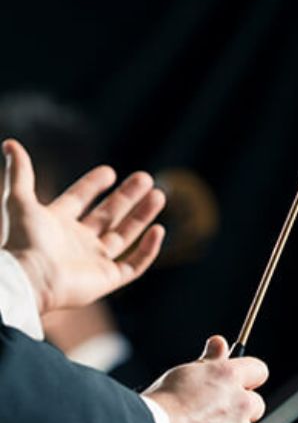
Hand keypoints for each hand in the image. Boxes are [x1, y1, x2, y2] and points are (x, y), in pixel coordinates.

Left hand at [2, 139, 164, 313]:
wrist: (31, 278)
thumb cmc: (23, 242)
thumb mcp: (20, 201)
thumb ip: (20, 173)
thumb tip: (10, 143)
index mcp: (58, 225)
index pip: (80, 200)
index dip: (93, 185)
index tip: (110, 171)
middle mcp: (78, 242)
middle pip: (109, 215)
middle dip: (128, 197)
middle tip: (145, 178)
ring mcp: (94, 261)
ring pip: (125, 236)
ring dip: (142, 216)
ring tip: (159, 195)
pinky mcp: (108, 279)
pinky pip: (135, 265)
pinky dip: (148, 249)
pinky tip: (158, 229)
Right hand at [143, 335, 267, 422]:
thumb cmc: (160, 406)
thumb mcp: (183, 375)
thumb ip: (209, 361)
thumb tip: (219, 342)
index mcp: (230, 377)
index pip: (258, 371)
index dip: (247, 380)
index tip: (236, 387)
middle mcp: (243, 403)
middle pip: (255, 405)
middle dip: (239, 411)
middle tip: (209, 420)